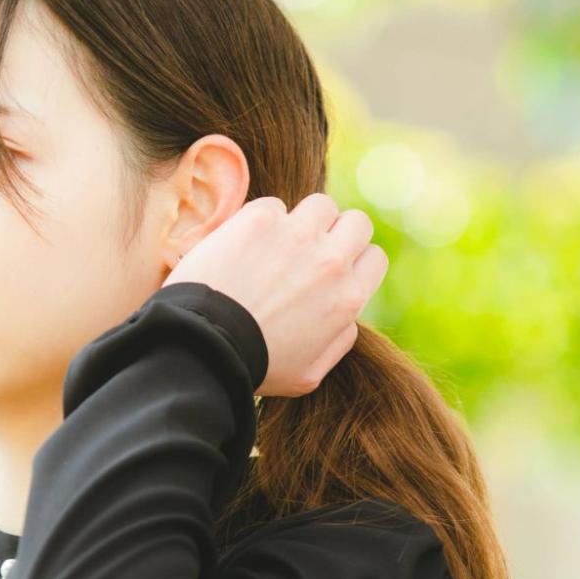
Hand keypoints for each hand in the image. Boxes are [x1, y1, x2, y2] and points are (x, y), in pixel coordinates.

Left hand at [160, 193, 386, 397]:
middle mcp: (331, 261)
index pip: (374, 258)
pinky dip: (264, 220)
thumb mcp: (309, 373)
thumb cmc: (254, 365)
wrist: (205, 345)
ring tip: (280, 241)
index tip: (333, 268)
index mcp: (348, 298)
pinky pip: (276, 205)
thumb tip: (349, 317)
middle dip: (339, 232)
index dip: (355, 261)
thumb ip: (339, 341)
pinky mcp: (261, 219)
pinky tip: (246, 244)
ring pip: (321, 205)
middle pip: (357, 222)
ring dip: (306, 219)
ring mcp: (297, 235)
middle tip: (312, 249)